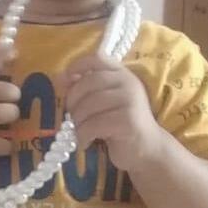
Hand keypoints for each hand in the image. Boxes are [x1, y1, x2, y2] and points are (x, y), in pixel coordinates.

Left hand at [62, 53, 162, 171]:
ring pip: (88, 105)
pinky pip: (93, 125)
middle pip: (88, 83)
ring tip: (79, 133)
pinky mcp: (127, 121)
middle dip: (73, 101)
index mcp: (122, 74)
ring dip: (77, 122)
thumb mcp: (106, 101)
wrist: (148, 149)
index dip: (76, 66)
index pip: (97, 59)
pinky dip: (82, 136)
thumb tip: (59, 78)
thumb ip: (88, 88)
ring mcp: (130, 101)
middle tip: (71, 118)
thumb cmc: (121, 124)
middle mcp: (128, 83)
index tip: (63, 82)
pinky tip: (85, 143)